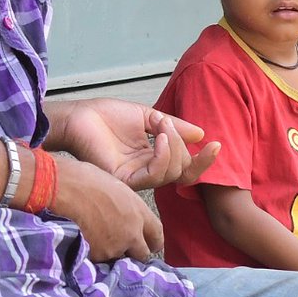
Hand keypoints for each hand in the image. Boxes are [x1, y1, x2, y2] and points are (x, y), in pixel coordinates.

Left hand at [48, 98, 219, 189]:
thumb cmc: (109, 116)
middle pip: (181, 172)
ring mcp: (136, 178)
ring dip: (174, 148)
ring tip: (162, 128)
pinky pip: (154, 176)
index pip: (184, 169)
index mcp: (153, 159)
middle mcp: (146, 172)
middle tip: (168, 125)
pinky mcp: (124, 180)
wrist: (81, 116)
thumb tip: (201, 135)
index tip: (216, 144)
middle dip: (183, 146)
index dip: (202, 160)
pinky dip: (163, 156)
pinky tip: (159, 139)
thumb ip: (174, 127)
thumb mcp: (150, 116)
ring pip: (171, 174)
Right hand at [50, 155, 164, 262]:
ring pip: (118, 258)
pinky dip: (94, 254)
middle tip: (122, 248)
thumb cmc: (87, 180)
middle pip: (142, 254)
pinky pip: (99, 260)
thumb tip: (125, 217)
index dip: (153, 242)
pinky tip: (85, 241)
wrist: (65, 190)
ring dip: (111, 252)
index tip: (148, 245)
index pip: (157, 235)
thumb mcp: (118, 190)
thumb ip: (128, 209)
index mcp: (139, 213)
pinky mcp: (97, 256)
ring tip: (96, 239)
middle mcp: (132, 233)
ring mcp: (115, 247)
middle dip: (134, 253)